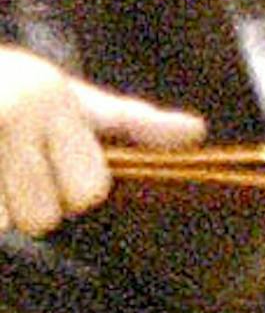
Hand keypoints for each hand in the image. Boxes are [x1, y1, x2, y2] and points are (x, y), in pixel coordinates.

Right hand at [0, 42, 204, 236]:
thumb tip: (197, 132)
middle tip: (16, 167)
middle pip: (44, 218)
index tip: (55, 161)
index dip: (75, 188)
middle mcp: (13, 115)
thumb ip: (130, 121)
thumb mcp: (71, 96)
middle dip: (31, 203)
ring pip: (4, 224)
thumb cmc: (13, 87)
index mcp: (53, 99)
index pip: (89, 190)